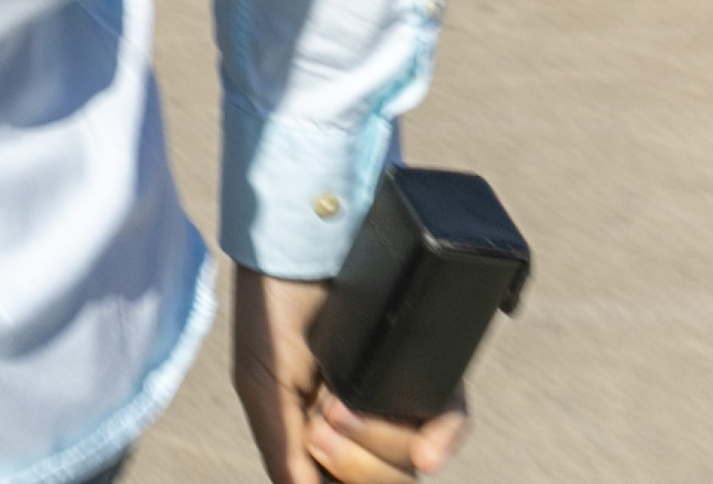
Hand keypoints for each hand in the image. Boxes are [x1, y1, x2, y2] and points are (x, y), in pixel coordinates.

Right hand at [233, 267, 468, 483]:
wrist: (300, 251)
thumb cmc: (270, 313)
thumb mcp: (262, 386)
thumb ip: (281, 448)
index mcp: (321, 429)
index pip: (345, 480)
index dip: (342, 480)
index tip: (320, 459)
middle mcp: (364, 420)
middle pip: (381, 480)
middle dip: (353, 466)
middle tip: (321, 427)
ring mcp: (396, 397)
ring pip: (411, 461)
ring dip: (379, 443)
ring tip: (338, 404)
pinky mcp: (428, 371)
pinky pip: (449, 422)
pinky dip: (440, 441)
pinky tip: (424, 453)